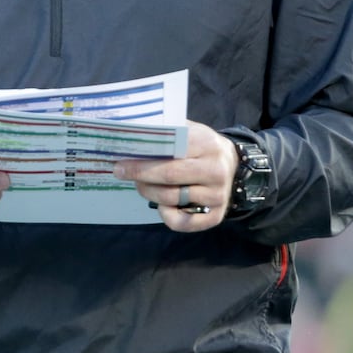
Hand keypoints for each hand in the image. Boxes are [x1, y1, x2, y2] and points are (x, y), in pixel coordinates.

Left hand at [113, 121, 238, 231]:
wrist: (233, 165)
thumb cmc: (200, 146)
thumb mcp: (189, 130)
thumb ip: (166, 131)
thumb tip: (130, 132)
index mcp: (206, 144)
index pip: (168, 153)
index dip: (141, 160)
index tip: (119, 162)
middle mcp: (215, 170)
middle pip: (168, 177)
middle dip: (139, 176)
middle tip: (121, 172)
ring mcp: (217, 195)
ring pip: (172, 199)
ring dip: (149, 193)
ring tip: (140, 185)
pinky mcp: (217, 215)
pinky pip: (184, 222)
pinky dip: (166, 216)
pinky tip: (161, 206)